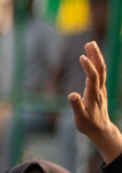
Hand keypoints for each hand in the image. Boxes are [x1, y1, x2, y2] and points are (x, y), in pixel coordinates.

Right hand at [68, 41, 121, 163]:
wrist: (100, 129)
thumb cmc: (88, 124)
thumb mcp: (79, 118)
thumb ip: (76, 106)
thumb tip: (71, 95)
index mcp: (94, 95)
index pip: (93, 77)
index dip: (88, 67)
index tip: (81, 56)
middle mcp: (100, 89)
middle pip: (100, 69)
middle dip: (96, 56)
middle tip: (90, 43)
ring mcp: (101, 88)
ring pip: (101, 70)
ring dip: (96, 57)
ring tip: (90, 44)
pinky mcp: (99, 89)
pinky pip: (99, 73)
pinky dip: (95, 63)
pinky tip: (91, 58)